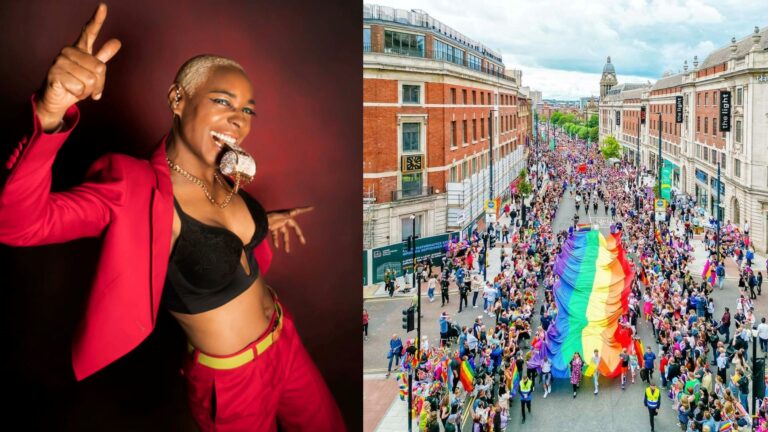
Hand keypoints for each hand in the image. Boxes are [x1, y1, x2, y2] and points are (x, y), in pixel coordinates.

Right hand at [35, 3, 120, 130]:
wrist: (58, 100)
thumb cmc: (76, 84)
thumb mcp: (92, 71)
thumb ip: (103, 57)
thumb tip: (117, 41)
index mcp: (80, 49)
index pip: (89, 32)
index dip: (97, 20)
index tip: (103, 6)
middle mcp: (68, 51)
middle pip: (99, 67)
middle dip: (98, 84)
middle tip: (88, 88)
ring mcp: (60, 61)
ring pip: (90, 80)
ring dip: (88, 91)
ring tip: (77, 89)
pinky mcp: (54, 73)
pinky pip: (79, 87)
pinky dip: (78, 94)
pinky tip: (69, 91)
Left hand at [267, 206, 312, 252]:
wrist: (255, 220)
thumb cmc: (265, 217)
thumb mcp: (275, 216)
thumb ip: (284, 215)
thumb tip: (293, 213)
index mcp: (286, 215)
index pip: (297, 211)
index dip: (305, 209)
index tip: (312, 207)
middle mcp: (284, 219)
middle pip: (294, 228)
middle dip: (298, 235)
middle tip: (303, 242)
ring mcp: (279, 223)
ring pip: (285, 234)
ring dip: (285, 242)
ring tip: (287, 251)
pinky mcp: (273, 227)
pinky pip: (276, 235)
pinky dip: (276, 240)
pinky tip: (276, 246)